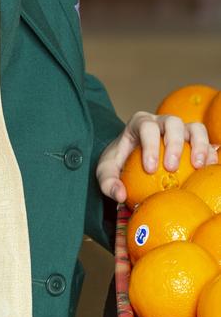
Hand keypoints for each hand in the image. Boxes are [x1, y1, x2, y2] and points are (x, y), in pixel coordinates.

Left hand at [96, 111, 218, 203]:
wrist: (132, 160)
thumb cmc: (120, 163)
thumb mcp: (106, 171)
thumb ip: (108, 182)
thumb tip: (120, 195)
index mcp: (140, 123)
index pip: (146, 126)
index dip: (150, 145)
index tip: (150, 168)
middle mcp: (161, 122)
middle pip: (172, 122)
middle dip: (174, 143)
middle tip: (171, 168)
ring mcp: (180, 130)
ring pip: (195, 128)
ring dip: (199, 145)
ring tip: (199, 167)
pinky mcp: (193, 142)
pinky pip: (207, 144)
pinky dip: (210, 155)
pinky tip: (210, 171)